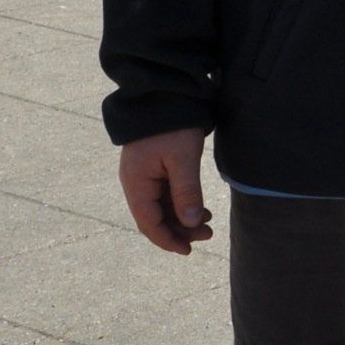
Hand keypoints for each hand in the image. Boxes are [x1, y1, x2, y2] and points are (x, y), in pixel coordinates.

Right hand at [117, 128, 213, 255]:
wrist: (165, 93)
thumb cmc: (173, 125)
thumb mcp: (182, 159)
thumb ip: (187, 191)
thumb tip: (192, 223)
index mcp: (136, 183)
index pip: (149, 222)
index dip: (167, 239)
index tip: (188, 250)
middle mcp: (136, 183)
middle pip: (155, 217)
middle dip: (180, 230)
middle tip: (208, 235)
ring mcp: (145, 175)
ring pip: (162, 207)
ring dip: (183, 218)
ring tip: (208, 225)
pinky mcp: (156, 168)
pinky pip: (166, 195)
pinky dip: (182, 204)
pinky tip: (201, 210)